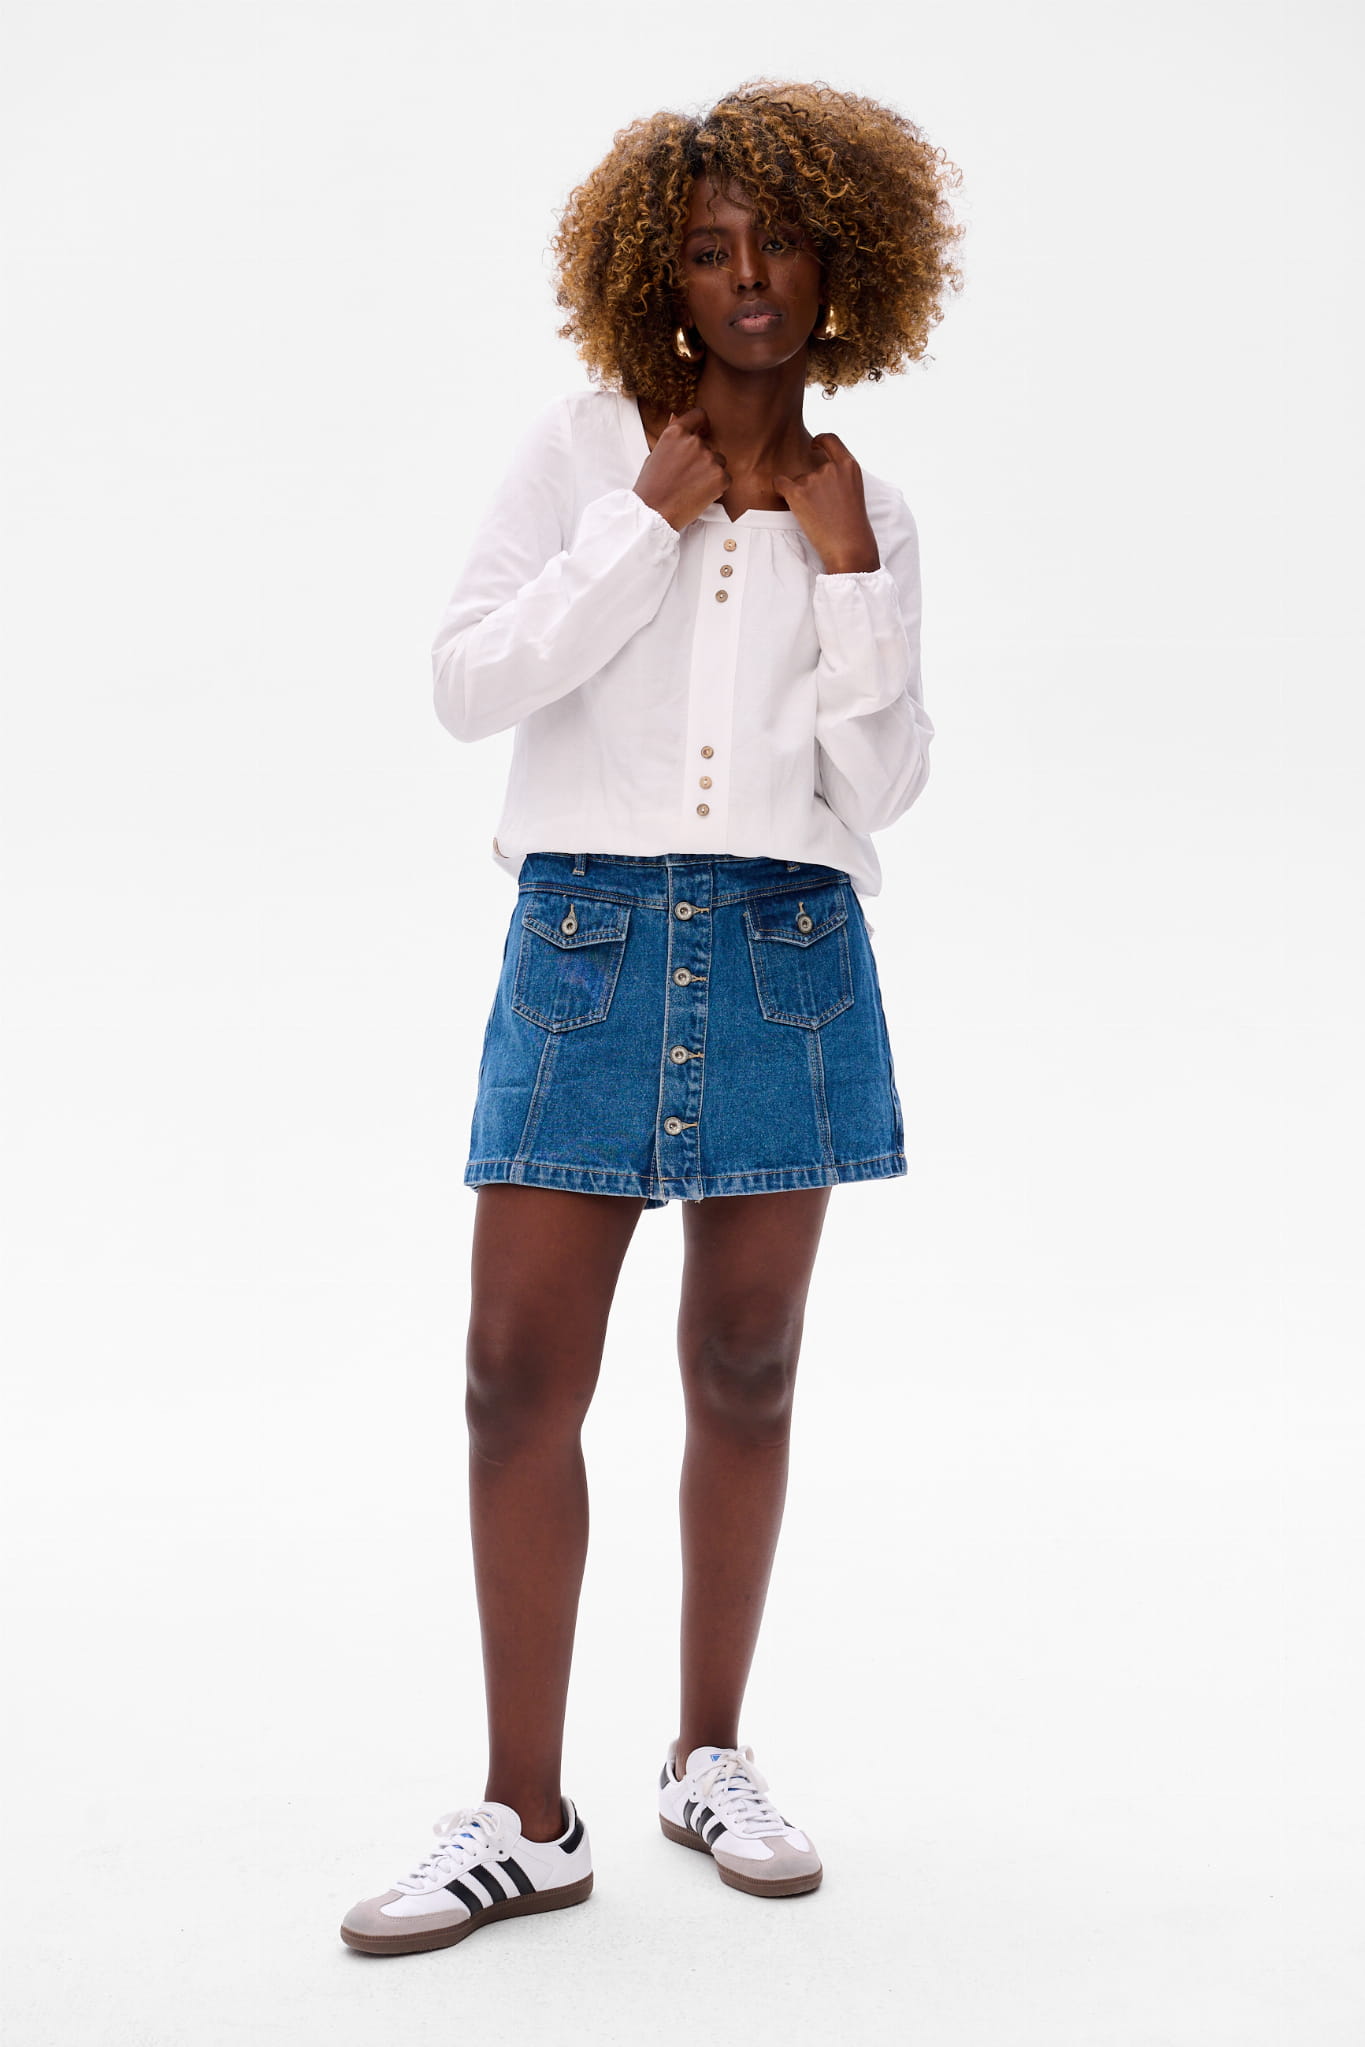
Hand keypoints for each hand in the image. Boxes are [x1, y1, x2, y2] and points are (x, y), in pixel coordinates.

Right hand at [632, 406, 730, 531]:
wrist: (654, 514)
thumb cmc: (651, 488)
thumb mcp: (656, 454)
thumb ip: (672, 438)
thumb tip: (676, 417)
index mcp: (675, 432)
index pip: (699, 415)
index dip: (702, 424)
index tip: (703, 431)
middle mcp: (693, 442)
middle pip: (709, 444)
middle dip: (702, 458)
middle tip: (688, 475)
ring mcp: (709, 459)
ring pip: (719, 461)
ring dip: (710, 471)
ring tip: (691, 486)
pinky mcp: (720, 477)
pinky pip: (725, 478)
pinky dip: (717, 486)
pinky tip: (699, 494)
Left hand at [772, 434, 880, 573]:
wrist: (849, 548)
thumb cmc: (852, 527)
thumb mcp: (854, 492)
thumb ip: (840, 476)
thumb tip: (818, 472)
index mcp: (849, 465)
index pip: (831, 440)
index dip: (820, 440)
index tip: (813, 445)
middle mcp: (831, 468)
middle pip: (810, 468)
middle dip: (810, 486)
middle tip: (820, 510)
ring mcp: (813, 479)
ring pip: (798, 481)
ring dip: (801, 496)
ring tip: (816, 517)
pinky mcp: (797, 493)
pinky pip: (779, 483)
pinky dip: (779, 489)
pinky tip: (785, 499)